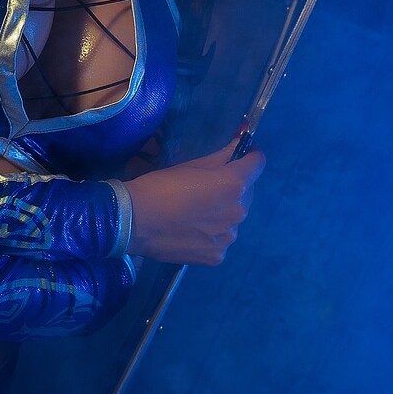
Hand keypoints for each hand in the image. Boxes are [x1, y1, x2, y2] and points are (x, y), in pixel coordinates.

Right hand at [123, 139, 265, 265]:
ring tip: (195, 213)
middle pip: (246, 193)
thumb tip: (243, 137)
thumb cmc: (161, 186)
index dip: (250, 154)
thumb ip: (223, 153)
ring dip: (222, 212)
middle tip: (207, 186)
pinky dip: (211, 234)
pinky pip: (221, 239)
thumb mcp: (192, 165)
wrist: (134, 222)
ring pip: (233, 218)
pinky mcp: (217, 256)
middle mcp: (238, 212)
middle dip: (233, 186)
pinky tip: (191, 231)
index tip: (239, 153)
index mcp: (234, 185)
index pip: (258, 163)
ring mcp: (228, 237)